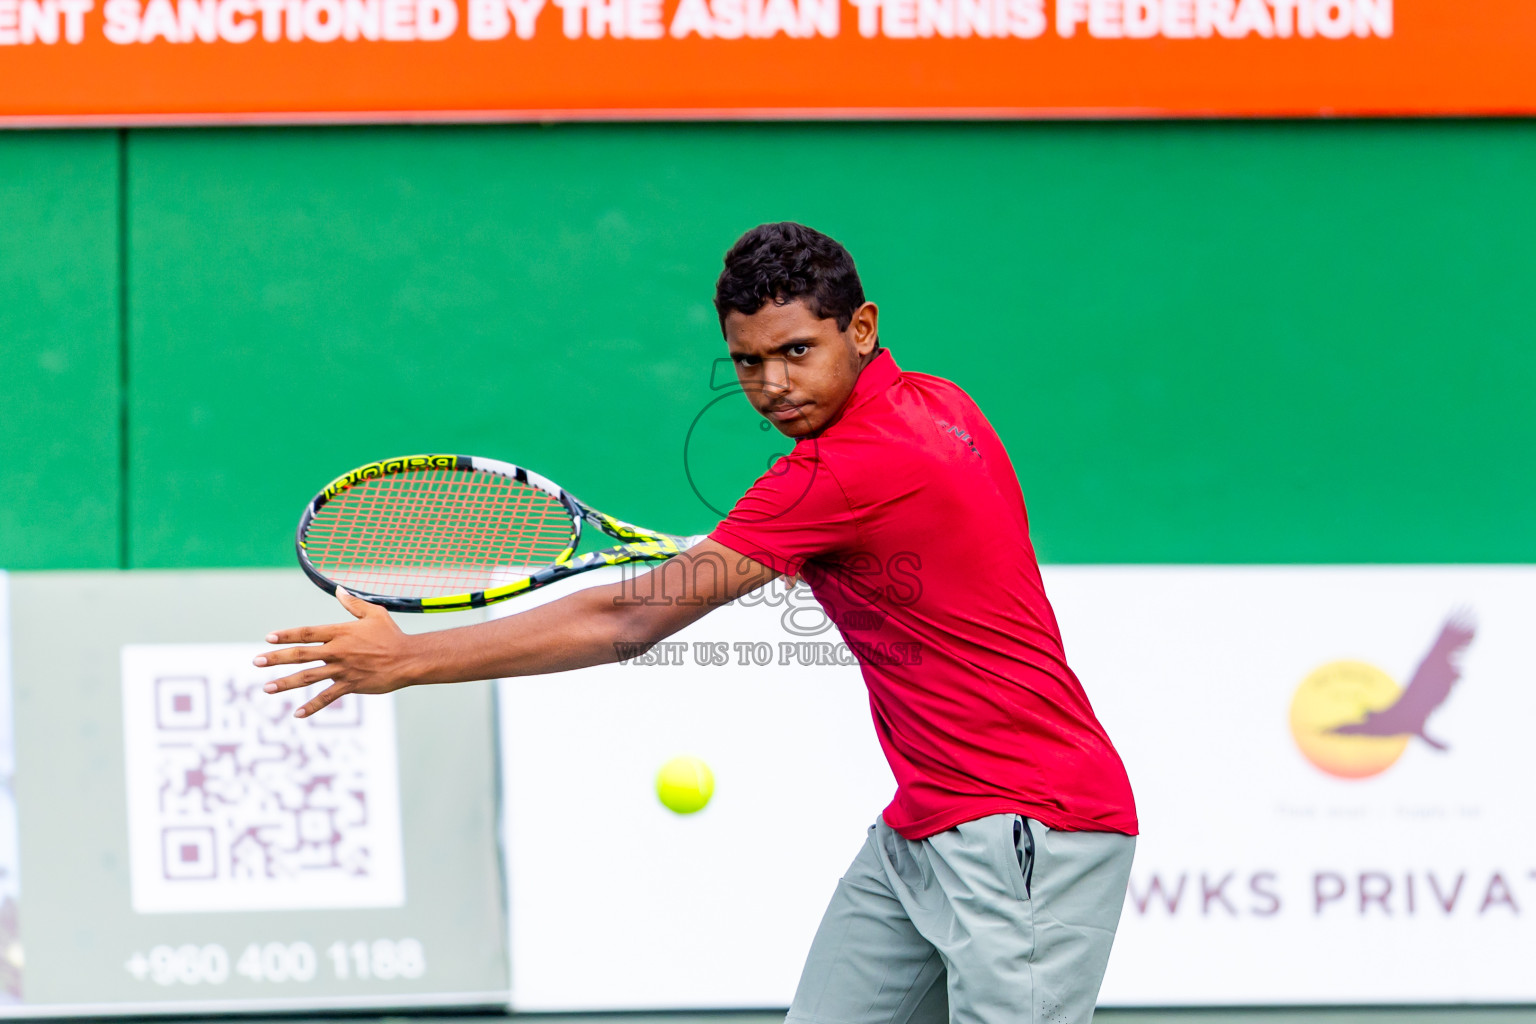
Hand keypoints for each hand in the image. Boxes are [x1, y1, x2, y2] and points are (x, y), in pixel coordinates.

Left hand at [257, 589, 415, 718]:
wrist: (409, 659)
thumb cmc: (392, 634)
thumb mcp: (374, 613)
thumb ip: (353, 604)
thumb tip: (339, 590)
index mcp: (341, 632)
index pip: (307, 633)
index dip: (287, 635)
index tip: (268, 639)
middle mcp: (338, 651)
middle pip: (301, 654)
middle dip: (277, 658)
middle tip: (257, 661)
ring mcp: (343, 670)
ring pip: (309, 677)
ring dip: (286, 682)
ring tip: (267, 687)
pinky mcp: (351, 685)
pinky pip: (328, 697)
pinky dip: (313, 706)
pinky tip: (298, 714)